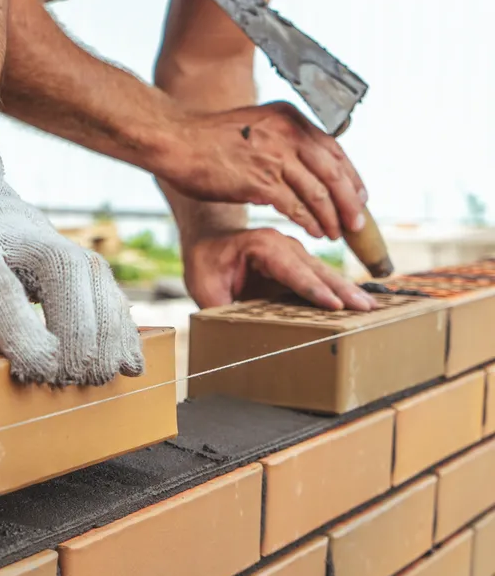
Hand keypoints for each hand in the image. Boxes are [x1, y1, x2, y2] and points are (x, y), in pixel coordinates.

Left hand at [0, 118, 143, 385]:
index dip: (19, 325)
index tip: (38, 369)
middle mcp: (11, 232)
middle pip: (61, 272)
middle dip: (78, 329)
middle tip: (74, 382)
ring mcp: (45, 236)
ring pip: (92, 276)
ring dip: (106, 331)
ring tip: (104, 382)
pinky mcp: (65, 247)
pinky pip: (105, 282)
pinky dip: (121, 322)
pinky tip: (130, 361)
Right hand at [157, 101, 367, 241]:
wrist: (175, 141)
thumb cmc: (206, 140)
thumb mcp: (254, 128)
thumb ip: (279, 143)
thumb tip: (299, 171)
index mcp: (289, 118)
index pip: (334, 149)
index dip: (351, 176)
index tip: (358, 197)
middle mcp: (288, 133)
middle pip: (334, 171)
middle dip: (350, 201)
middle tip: (357, 223)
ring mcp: (275, 156)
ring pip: (319, 191)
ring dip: (332, 216)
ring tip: (336, 233)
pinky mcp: (259, 180)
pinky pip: (296, 205)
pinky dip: (310, 221)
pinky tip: (314, 233)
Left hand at [182, 227, 378, 310]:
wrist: (208, 240)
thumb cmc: (205, 263)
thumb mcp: (204, 287)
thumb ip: (219, 308)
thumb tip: (231, 335)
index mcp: (261, 245)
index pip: (291, 270)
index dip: (312, 289)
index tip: (334, 305)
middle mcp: (283, 245)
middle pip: (317, 269)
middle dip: (343, 290)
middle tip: (367, 308)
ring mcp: (294, 252)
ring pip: (324, 272)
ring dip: (348, 290)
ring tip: (371, 307)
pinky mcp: (298, 263)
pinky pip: (320, 276)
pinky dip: (339, 289)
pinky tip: (358, 302)